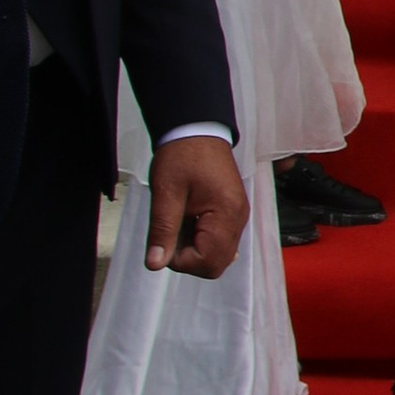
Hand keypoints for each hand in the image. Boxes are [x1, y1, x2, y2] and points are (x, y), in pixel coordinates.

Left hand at [146, 134, 247, 277]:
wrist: (197, 130)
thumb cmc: (182, 155)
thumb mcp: (166, 193)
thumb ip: (162, 231)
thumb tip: (155, 264)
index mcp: (226, 214)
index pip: (209, 262)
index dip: (181, 261)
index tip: (165, 242)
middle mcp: (239, 219)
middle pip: (217, 264)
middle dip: (189, 258)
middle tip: (170, 234)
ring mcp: (238, 216)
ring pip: (219, 254)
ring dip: (194, 248)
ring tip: (179, 222)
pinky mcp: (233, 213)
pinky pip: (220, 240)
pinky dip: (202, 239)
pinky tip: (189, 221)